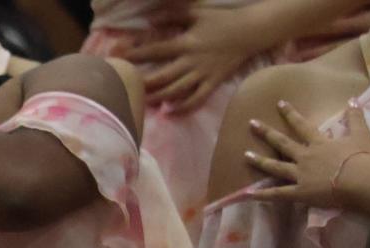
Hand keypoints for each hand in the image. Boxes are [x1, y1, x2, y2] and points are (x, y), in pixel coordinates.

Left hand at [131, 7, 269, 111]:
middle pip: (162, 76)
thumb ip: (172, 16)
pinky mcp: (213, 82)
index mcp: (186, 42)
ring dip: (158, 99)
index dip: (135, 55)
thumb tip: (149, 21)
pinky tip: (169, 113)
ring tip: (142, 103)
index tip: (118, 58)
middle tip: (126, 88)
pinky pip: (197, 100)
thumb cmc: (222, 20)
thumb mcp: (197, 12)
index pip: (155, 50)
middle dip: (142, 83)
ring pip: (176, 91)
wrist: (252, 30)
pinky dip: (183, 108)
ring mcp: (203, 74)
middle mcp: (192, 61)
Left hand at [247, 102, 369, 215]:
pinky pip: (278, 194)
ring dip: (259, 161)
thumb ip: (356, 117)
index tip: (279, 103)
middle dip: (266, 132)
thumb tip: (354, 99)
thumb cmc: (363, 158)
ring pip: (275, 167)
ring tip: (245, 155)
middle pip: (282, 143)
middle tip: (251, 123)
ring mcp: (300, 175)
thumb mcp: (361, 134)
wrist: (361, 181)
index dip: (290, 114)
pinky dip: (263, 195)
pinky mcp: (299, 193)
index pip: (302, 125)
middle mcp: (306, 157)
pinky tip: (247, 194)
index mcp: (320, 143)